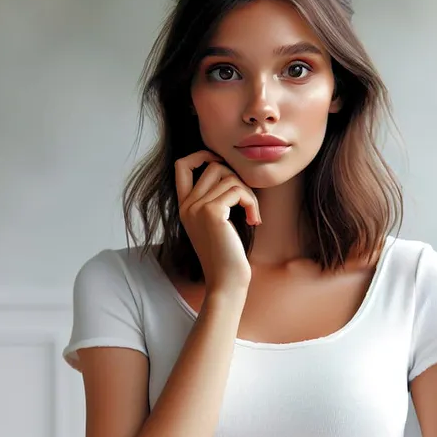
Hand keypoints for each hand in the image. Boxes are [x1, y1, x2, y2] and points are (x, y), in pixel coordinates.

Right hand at [175, 150, 261, 294]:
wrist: (226, 281)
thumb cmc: (227, 254)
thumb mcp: (217, 223)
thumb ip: (216, 199)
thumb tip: (230, 170)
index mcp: (184, 206)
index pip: (182, 165)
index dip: (201, 156)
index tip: (222, 165)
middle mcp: (187, 205)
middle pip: (214, 167)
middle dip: (238, 180)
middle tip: (248, 203)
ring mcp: (197, 208)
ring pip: (230, 177)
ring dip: (248, 194)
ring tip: (252, 215)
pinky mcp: (212, 213)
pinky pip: (238, 190)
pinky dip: (252, 202)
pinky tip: (254, 221)